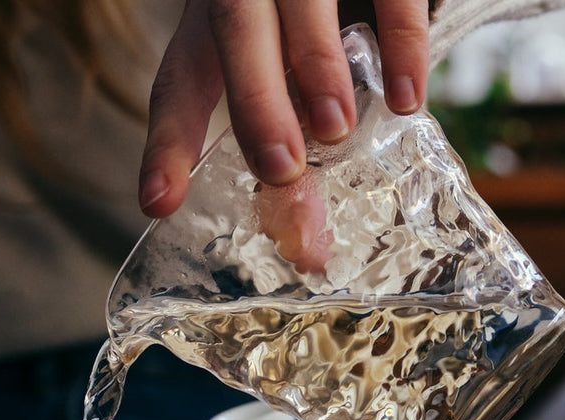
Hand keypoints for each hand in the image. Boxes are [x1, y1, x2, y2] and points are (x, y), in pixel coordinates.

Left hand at [139, 0, 428, 216]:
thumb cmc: (305, 29)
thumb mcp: (283, 72)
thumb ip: (292, 145)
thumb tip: (310, 249)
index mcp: (212, 20)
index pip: (180, 80)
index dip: (168, 142)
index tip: (159, 202)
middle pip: (236, 30)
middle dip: (255, 102)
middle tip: (281, 169)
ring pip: (303, 1)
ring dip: (317, 67)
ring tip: (335, 128)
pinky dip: (401, 40)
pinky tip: (405, 98)